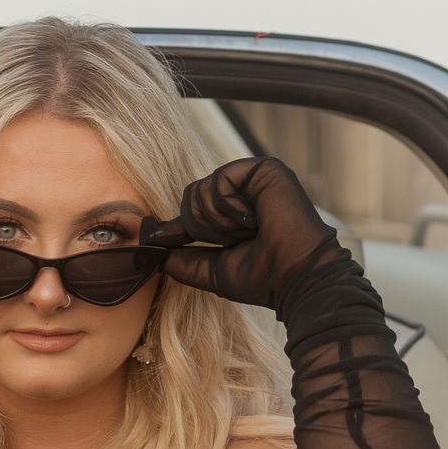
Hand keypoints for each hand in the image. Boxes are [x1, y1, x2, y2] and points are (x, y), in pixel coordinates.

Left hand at [140, 156, 340, 316]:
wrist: (295, 279)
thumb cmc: (262, 279)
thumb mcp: (211, 270)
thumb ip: (182, 258)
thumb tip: (152, 244)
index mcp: (235, 215)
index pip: (193, 211)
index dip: (177, 227)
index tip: (157, 237)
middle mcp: (245, 194)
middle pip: (191, 197)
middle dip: (203, 228)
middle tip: (236, 241)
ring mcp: (254, 179)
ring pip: (201, 189)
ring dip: (218, 222)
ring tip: (249, 231)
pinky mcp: (264, 169)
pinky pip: (219, 180)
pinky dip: (227, 207)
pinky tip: (252, 220)